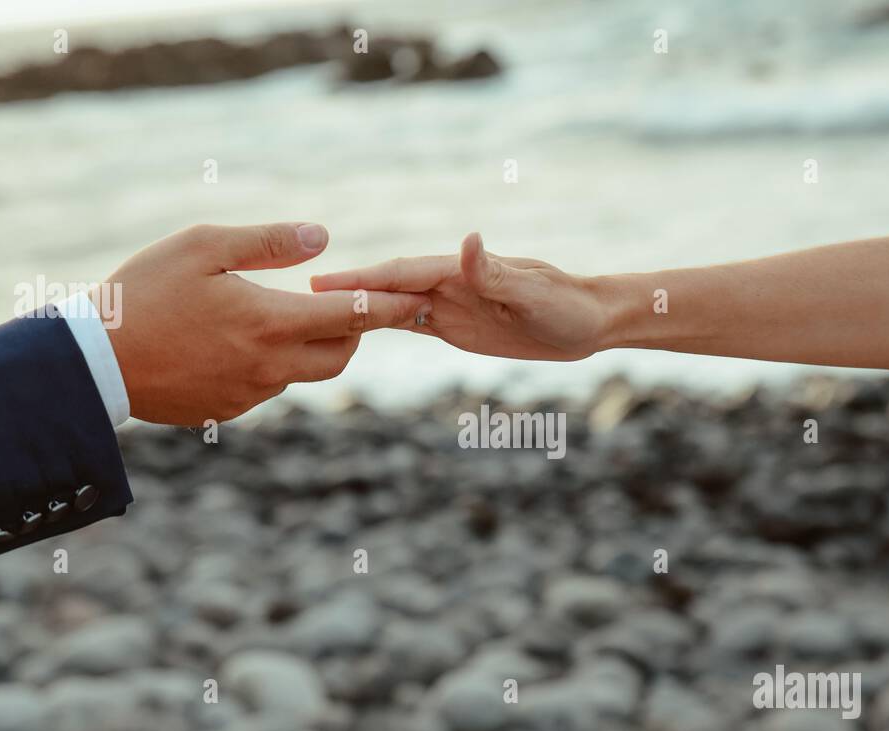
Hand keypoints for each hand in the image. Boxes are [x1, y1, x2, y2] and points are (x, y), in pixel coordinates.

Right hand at [97, 222, 431, 424]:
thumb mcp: (203, 246)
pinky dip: (270, 363)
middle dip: (352, 331)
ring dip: (307, 346)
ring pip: (303, 372)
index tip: (422, 299)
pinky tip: (236, 342)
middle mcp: (270, 366)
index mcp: (269, 322)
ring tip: (281, 315)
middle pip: (341, 355)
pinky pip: (268, 387)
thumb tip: (323, 237)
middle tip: (343, 305)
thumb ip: (268, 242)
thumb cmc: (143, 293)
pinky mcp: (228, 411)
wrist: (94, 362)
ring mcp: (250, 395)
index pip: (353, 316)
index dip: (392, 306)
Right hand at [310, 233, 610, 360]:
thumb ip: (495, 271)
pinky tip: (357, 330)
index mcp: (460, 271)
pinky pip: (412, 324)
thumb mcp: (532, 290)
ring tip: (316, 314)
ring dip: (359, 308)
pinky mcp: (458, 327)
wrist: (589, 321)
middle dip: (347, 291)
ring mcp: (451, 305)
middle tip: (299, 296)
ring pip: (394, 305)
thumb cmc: (566, 304)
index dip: (361, 278)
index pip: (401, 273)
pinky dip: (382, 324)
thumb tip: (467, 241)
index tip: (322, 281)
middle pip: (388, 287)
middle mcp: (449, 284)